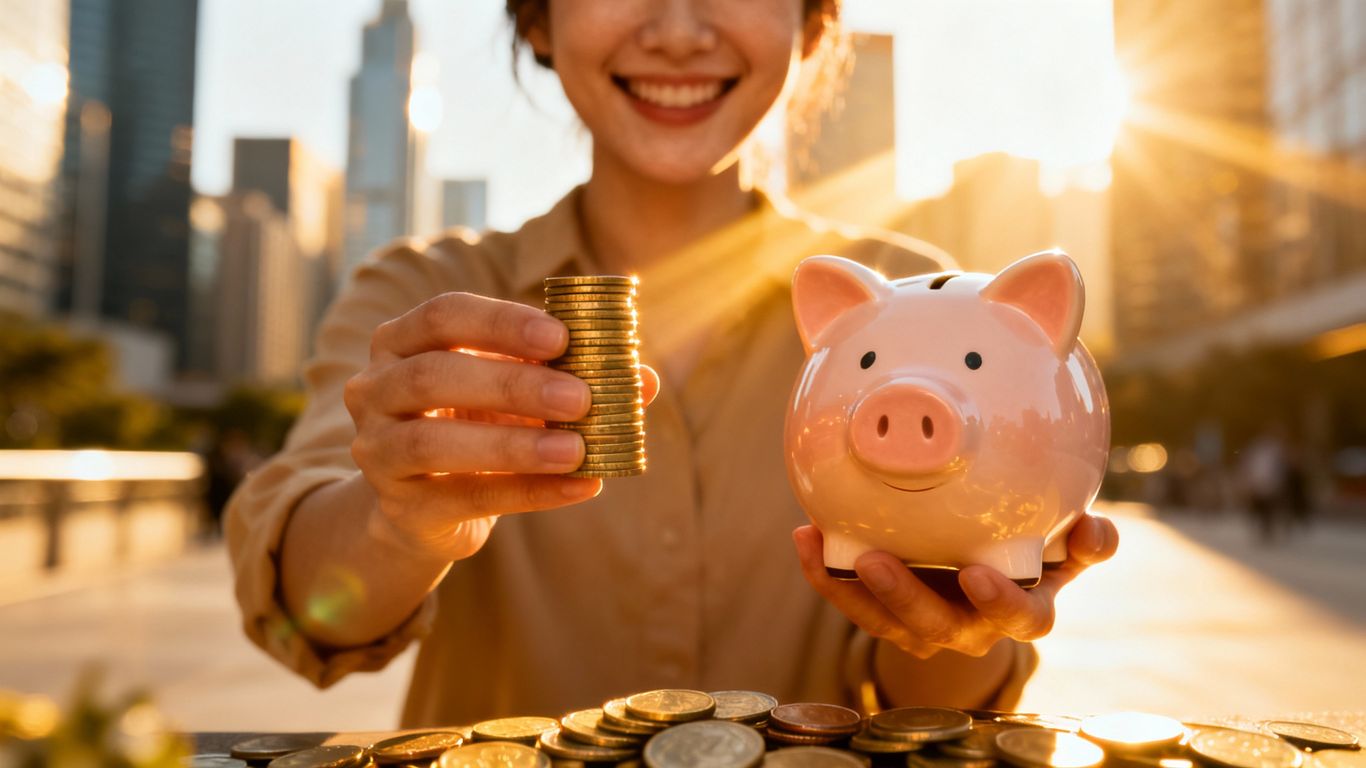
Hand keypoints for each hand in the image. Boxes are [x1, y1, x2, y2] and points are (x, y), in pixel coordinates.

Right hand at [344, 291, 659, 560]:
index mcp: (401, 342)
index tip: (561, 337)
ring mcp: (377, 450)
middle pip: (433, 376)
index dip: (501, 323)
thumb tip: (645, 380)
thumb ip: (574, 377)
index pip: (442, 315)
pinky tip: (582, 486)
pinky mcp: (401, 506)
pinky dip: (529, 492)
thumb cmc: (479, 424)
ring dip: (514, 443)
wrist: (428, 506)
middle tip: (580, 396)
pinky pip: (464, 497)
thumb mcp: (519, 394)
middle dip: (512, 383)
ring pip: (434, 442)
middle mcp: (373, 389)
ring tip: (578, 448)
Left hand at [793, 514, 1117, 658]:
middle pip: (939, 626)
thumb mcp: (1063, 548)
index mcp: (1019, 609)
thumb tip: (1098, 529)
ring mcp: (923, 625)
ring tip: (830, 547)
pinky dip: (824, 572)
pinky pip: (850, 600)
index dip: (1001, 603)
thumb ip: (1082, 541)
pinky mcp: (884, 615)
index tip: (980, 576)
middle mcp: (970, 626)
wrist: (985, 576)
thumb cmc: (1030, 554)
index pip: (1022, 618)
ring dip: (856, 588)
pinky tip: (805, 536)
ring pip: (887, 620)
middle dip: (907, 598)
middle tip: (879, 563)